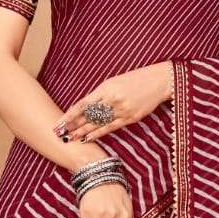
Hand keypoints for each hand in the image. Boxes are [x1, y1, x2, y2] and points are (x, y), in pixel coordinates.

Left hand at [52, 62, 172, 145]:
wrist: (159, 81)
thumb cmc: (136, 79)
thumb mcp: (115, 81)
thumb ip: (101, 94)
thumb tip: (85, 107)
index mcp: (106, 87)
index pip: (83, 104)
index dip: (70, 115)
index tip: (59, 123)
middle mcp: (112, 99)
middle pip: (88, 116)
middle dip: (73, 125)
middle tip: (59, 133)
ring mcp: (121, 110)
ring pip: (97, 123)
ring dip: (83, 132)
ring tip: (70, 138)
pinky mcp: (130, 118)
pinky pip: (110, 128)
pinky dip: (98, 133)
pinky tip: (88, 138)